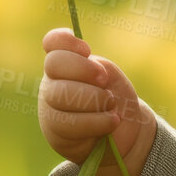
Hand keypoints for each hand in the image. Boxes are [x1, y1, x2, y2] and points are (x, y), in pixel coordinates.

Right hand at [38, 27, 155, 175]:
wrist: (125, 134)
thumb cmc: (115, 100)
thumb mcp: (108, 78)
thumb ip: (93, 69)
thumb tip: (84, 72)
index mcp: (65, 64)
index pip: (53, 43)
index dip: (66, 41)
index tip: (87, 50)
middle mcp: (52, 83)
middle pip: (54, 64)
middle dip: (84, 70)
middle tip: (105, 81)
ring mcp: (50, 107)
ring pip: (60, 94)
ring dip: (93, 98)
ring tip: (111, 105)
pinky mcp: (55, 133)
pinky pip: (70, 123)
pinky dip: (97, 121)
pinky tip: (111, 122)